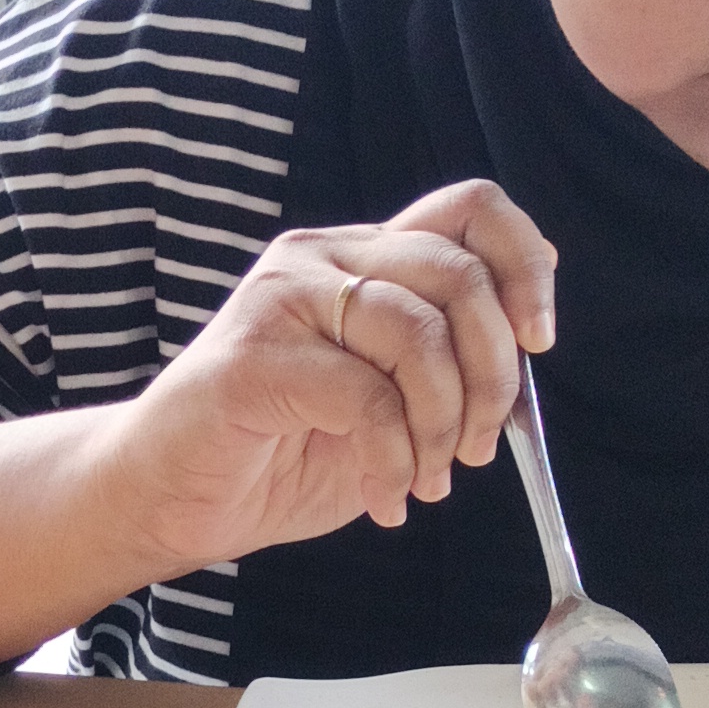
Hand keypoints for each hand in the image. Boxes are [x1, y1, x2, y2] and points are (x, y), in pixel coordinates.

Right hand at [92, 181, 558, 574]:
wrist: (170, 498)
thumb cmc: (276, 451)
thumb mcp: (385, 399)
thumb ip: (442, 361)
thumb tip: (527, 349)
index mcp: (360, 258)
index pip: (471, 209)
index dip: (526, 265)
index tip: (538, 341)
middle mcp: (322, 260)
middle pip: (458, 273)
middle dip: (493, 373)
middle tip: (475, 446)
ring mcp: (282, 299)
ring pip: (418, 335)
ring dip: (441, 426)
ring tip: (424, 480)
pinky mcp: (253, 357)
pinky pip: (366, 398)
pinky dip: (393, 461)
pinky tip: (382, 497)